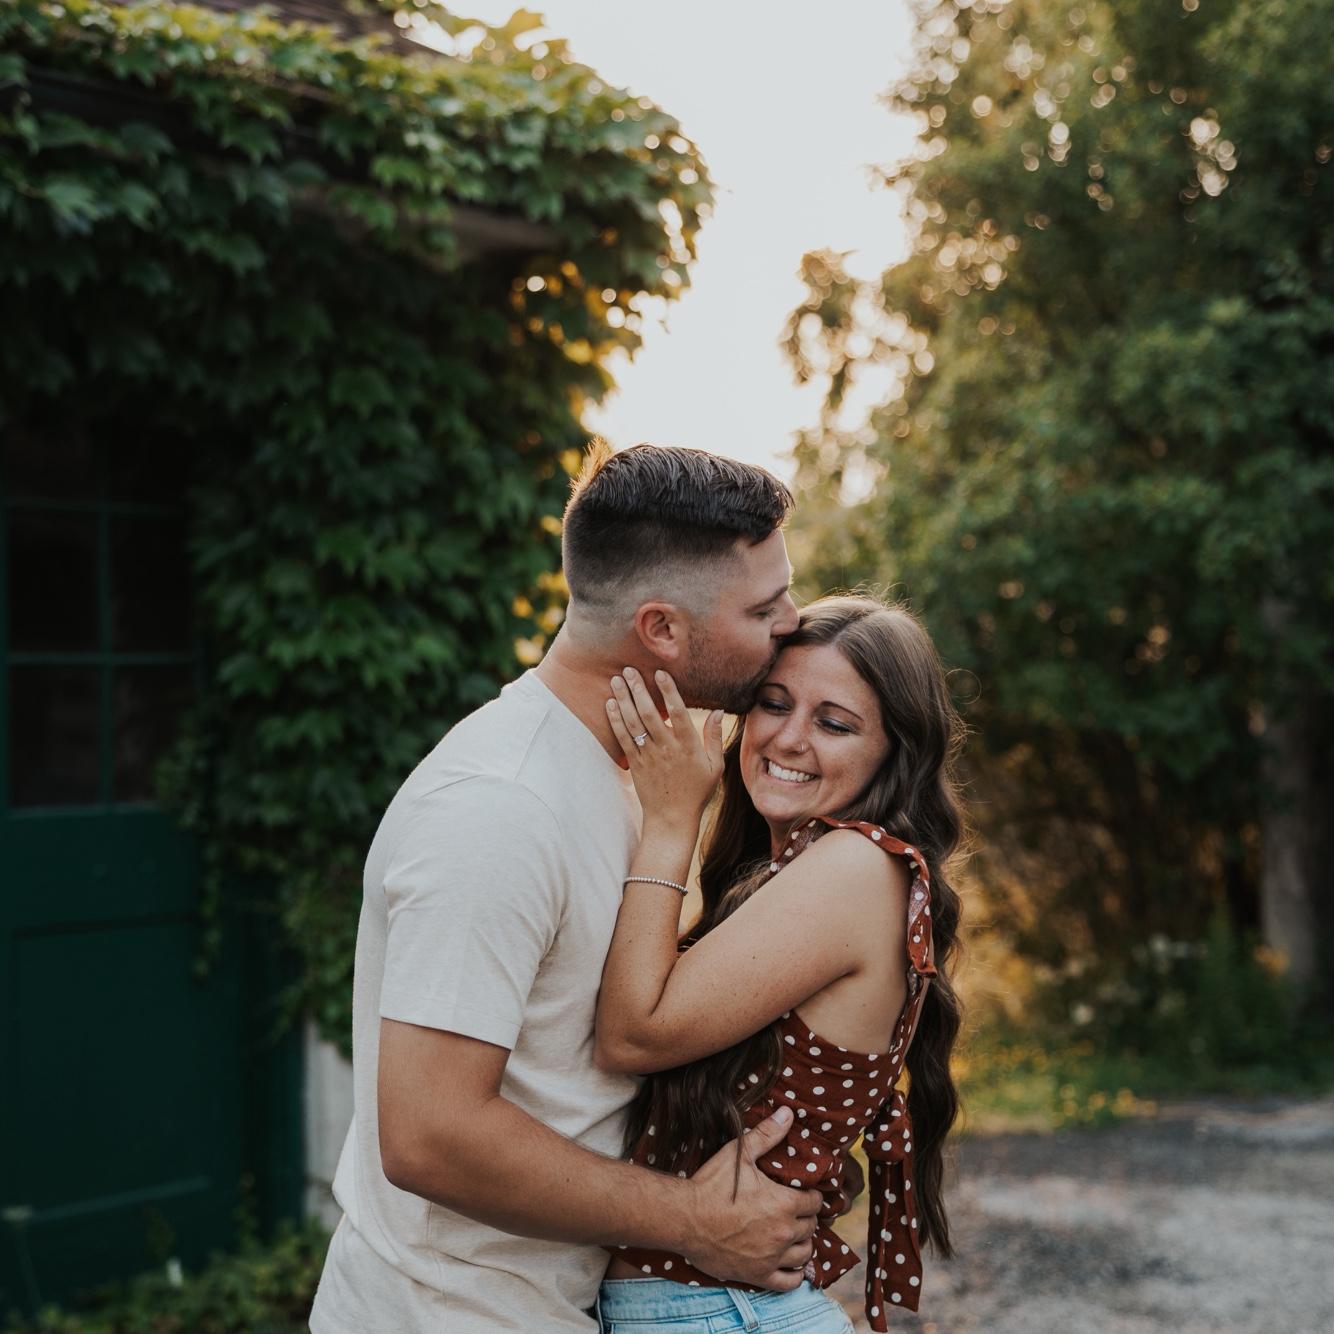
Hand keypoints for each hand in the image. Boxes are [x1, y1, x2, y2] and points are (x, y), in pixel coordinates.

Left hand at [607, 668, 724, 828]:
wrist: (672, 818)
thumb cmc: (697, 791)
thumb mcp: (715, 766)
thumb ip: (715, 737)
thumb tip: (719, 711)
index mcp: (688, 746)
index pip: (678, 713)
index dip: (668, 692)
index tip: (660, 673)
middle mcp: (667, 748)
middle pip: (649, 714)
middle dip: (638, 689)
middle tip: (629, 670)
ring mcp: (649, 756)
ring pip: (633, 723)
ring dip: (623, 700)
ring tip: (616, 680)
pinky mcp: (636, 764)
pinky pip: (623, 738)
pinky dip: (615, 720)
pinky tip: (610, 704)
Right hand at [682, 1106, 822, 1289]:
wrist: (684, 1218)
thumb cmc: (712, 1185)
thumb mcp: (739, 1154)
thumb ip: (767, 1134)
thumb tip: (788, 1113)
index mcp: (784, 1203)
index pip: (814, 1202)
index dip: (811, 1196)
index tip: (804, 1193)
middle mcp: (783, 1233)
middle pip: (811, 1228)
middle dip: (806, 1218)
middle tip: (796, 1212)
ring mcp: (772, 1257)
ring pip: (804, 1254)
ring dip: (803, 1244)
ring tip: (794, 1235)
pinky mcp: (758, 1275)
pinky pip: (789, 1283)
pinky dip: (795, 1275)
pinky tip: (790, 1265)